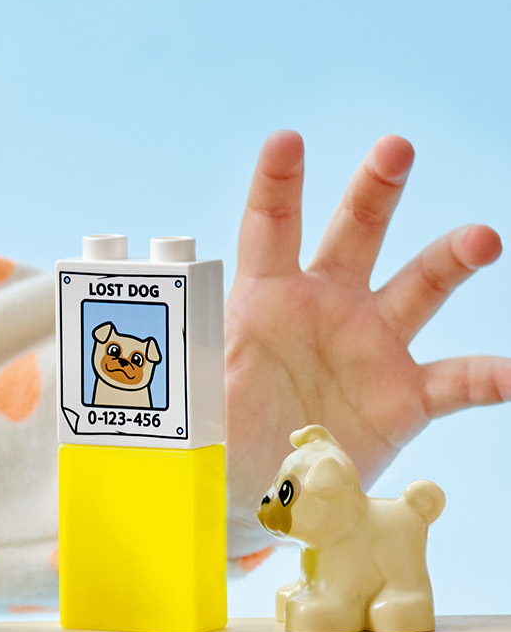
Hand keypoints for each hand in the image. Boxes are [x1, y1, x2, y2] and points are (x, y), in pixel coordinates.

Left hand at [225, 131, 510, 512]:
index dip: (277, 183)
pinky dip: (491, 377)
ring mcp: (371, 346)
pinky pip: (457, 381)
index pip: (270, 228)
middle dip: (374, 189)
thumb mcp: (197, 390)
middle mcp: (327, 306)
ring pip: (419, 287)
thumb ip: (190, 363)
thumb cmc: (219, 433)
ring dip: (450, 259)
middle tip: (395, 148)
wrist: (258, 492)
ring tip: (481, 238)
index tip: (286, 140)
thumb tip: (155, 351)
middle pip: (354, 232)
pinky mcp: (405, 397)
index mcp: (267, 297)